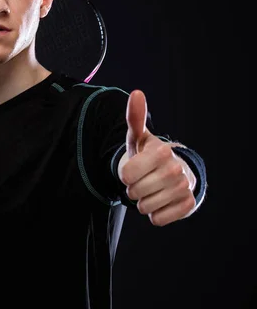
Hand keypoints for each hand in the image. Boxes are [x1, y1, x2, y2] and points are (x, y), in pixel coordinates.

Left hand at [118, 90, 195, 225]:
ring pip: (145, 208)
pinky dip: (155, 214)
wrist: (173, 172)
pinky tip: (161, 201)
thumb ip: (134, 118)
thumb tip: (136, 93)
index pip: (125, 175)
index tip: (135, 168)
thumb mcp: (138, 137)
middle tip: (143, 180)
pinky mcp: (188, 206)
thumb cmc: (149, 155)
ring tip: (151, 190)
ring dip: (143, 202)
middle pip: (134, 192)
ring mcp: (184, 188)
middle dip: (133, 189)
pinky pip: (157, 220)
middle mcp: (175, 170)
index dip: (125, 175)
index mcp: (161, 152)